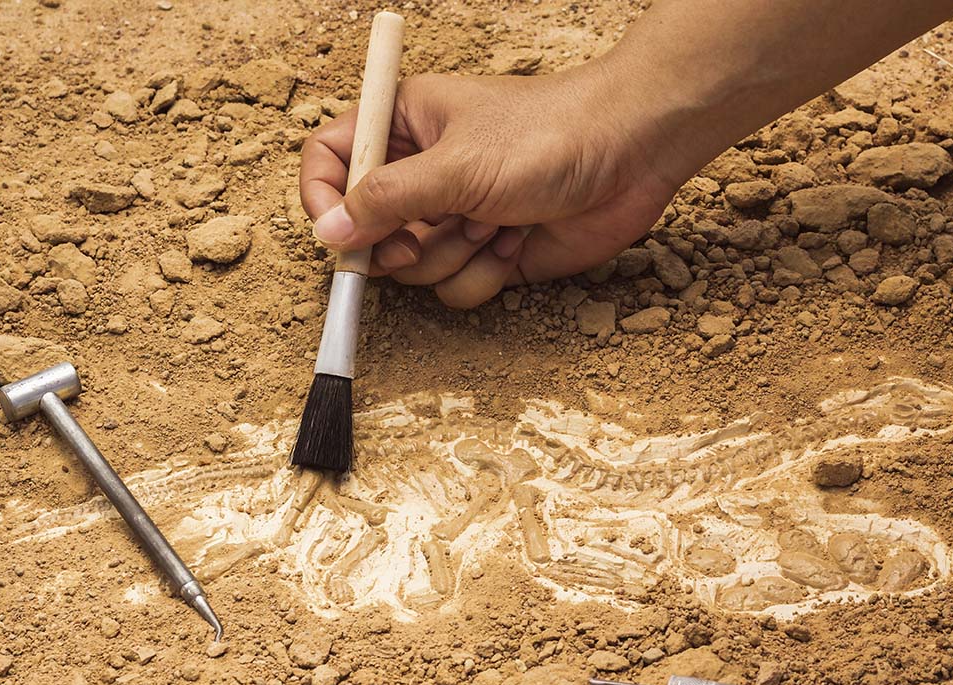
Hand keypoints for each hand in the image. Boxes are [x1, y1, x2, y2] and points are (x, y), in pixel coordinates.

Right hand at [299, 66, 683, 308]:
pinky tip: (517, 240)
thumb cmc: (546, 136)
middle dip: (399, 244)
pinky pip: (457, 289)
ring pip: (414, 269)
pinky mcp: (489, 254)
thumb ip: (386, 199)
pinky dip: (485, 274)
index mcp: (404, 127)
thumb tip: (330, 232)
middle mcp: (424, 174)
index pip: (331, 159)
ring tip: (495, 221)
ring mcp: (456, 217)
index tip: (336, 233)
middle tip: (423, 236)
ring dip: (453, 255)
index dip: (322, 198)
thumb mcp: (455, 164)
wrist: (631, 155)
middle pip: (369, 231)